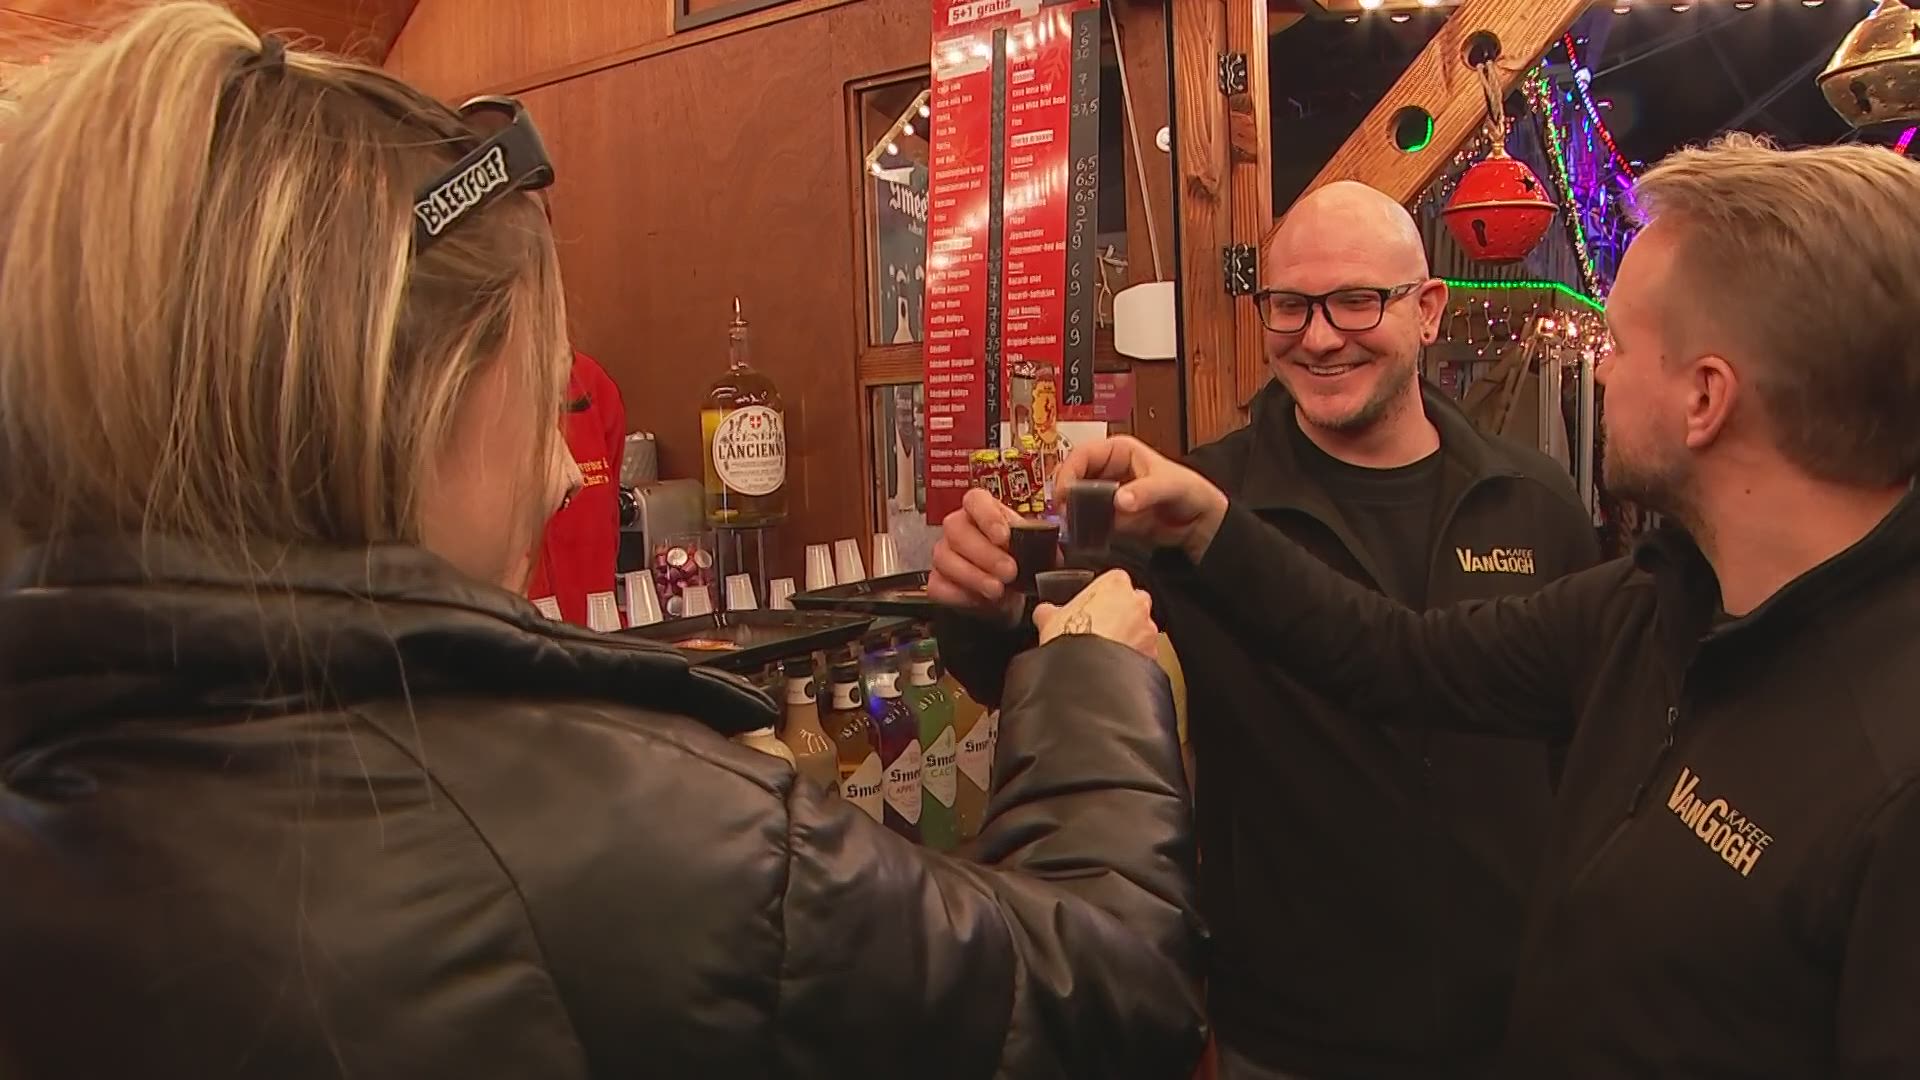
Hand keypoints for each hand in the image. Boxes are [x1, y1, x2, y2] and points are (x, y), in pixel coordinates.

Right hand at [929, 487, 1036, 625]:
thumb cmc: (1020, 566)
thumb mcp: (1036, 550)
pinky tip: (977, 599)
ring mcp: (945, 553)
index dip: (987, 515)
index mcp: (984, 511)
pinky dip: (958, 594)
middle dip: (985, 553)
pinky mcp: (937, 580)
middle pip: (956, 528)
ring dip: (973, 575)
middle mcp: (959, 527)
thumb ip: (1042, 544)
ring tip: (997, 590)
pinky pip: (938, 584)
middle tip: (1008, 571)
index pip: (975, 499)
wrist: (1010, 598)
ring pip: (944, 557)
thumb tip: (1055, 548)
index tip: (1003, 536)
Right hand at [1034, 568, 1158, 658]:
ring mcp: (1147, 628)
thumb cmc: (1071, 638)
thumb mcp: (1049, 618)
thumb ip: (1049, 610)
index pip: (1113, 581)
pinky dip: (1134, 658)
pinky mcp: (1152, 653)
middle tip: (1099, 630)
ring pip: (1141, 629)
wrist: (1085, 671)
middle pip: (1132, 603)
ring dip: (1128, 637)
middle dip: (1119, 615)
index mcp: (1115, 582)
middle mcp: (1137, 602)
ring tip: (1105, 652)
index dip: (1101, 596)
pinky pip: (1145, 653)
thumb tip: (1043, 613)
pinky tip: (1115, 667)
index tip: (1091, 608)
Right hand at [1055, 436, 1229, 562]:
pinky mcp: (1109, 517)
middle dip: (1065, 493)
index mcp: (1119, 451)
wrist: (1199, 523)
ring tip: (1071, 523)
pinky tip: (1083, 534)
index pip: (1082, 454)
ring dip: (1071, 511)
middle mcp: (1108, 470)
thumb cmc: (1190, 491)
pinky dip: (1083, 527)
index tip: (1064, 492)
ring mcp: (1107, 494)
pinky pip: (1088, 520)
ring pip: (1077, 499)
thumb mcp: (1169, 486)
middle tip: (1064, 511)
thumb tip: (1119, 500)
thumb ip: (1145, 492)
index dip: (1068, 471)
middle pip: (1073, 476)